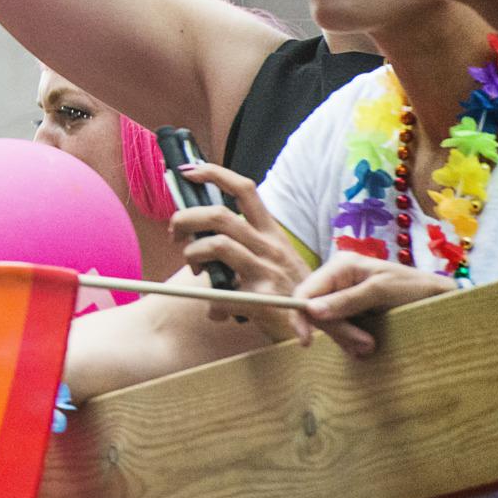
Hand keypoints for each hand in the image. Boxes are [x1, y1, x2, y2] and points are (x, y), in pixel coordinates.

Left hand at [168, 162, 310, 341]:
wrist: (321, 326)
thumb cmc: (289, 291)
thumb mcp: (273, 259)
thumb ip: (241, 244)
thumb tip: (197, 237)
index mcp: (271, 233)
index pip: (245, 190)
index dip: (215, 174)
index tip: (189, 171)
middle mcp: (270, 247)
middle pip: (220, 215)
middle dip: (186, 218)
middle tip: (176, 233)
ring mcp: (267, 271)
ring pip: (217, 245)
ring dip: (192, 253)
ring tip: (195, 267)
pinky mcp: (264, 299)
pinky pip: (222, 294)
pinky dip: (211, 303)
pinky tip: (216, 311)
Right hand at [287, 257, 457, 356]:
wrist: (442, 301)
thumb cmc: (415, 288)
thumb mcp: (381, 292)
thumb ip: (347, 300)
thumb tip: (311, 311)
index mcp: (341, 266)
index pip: (305, 291)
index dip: (300, 315)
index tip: (307, 341)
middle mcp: (338, 279)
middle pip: (315, 311)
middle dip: (338, 331)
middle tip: (366, 345)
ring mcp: (344, 297)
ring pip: (327, 324)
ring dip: (348, 339)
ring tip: (371, 346)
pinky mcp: (353, 312)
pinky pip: (340, 331)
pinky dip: (351, 342)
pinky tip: (368, 346)